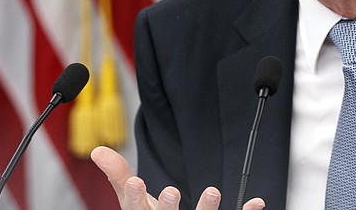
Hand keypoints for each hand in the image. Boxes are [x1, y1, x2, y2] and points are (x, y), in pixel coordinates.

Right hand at [91, 146, 265, 209]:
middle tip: (172, 190)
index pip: (137, 209)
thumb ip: (118, 175)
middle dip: (168, 208)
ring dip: (207, 209)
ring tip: (213, 191)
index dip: (137, 196)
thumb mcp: (132, 201)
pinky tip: (256, 202)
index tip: (136, 181)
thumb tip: (98, 150)